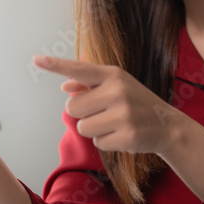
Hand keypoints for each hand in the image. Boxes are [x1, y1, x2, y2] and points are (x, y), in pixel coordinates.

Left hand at [33, 55, 177, 154]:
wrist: (167, 126)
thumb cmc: (135, 103)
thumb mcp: (116, 86)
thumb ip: (89, 84)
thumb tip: (64, 86)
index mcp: (113, 75)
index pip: (79, 68)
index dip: (56, 65)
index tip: (36, 59)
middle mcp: (117, 91)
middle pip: (72, 108)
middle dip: (83, 114)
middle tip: (104, 113)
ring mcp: (124, 114)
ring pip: (82, 128)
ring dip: (94, 130)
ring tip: (114, 124)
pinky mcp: (127, 136)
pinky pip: (97, 143)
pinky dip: (106, 142)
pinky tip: (122, 135)